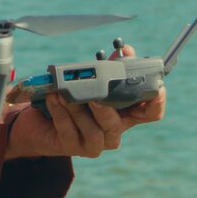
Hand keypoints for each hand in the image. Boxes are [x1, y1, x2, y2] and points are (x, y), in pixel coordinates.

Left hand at [5, 43, 166, 159]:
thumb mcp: (92, 79)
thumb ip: (111, 65)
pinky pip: (69, 132)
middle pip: (117, 123)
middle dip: (105, 108)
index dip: (157, 101)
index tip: (155, 87)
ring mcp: (93, 143)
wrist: (39, 119)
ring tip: (64, 95)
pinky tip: (54, 99)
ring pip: (94, 131)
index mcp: (124, 113)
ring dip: (78, 110)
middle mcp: (113, 131)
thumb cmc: (71, 95)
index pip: (151, 112)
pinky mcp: (72, 147)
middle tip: (94, 96)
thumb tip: (126, 50)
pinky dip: (61, 113)